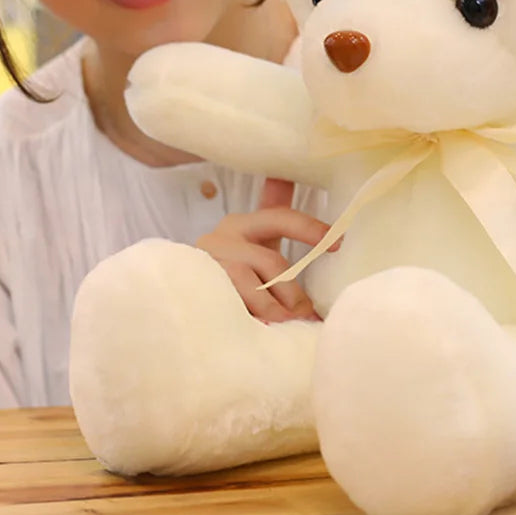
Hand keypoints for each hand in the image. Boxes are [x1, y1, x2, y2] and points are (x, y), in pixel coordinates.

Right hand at [196, 177, 331, 323]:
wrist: (179, 290)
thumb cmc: (232, 266)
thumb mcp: (256, 242)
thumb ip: (280, 221)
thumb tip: (292, 182)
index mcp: (241, 224)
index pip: (279, 217)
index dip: (308, 228)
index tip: (336, 243)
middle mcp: (221, 240)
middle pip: (269, 261)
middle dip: (292, 291)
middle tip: (307, 313)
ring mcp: (207, 268)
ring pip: (250, 287)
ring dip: (273, 309)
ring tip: (287, 324)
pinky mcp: (197, 293)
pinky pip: (230, 308)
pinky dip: (252, 321)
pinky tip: (263, 332)